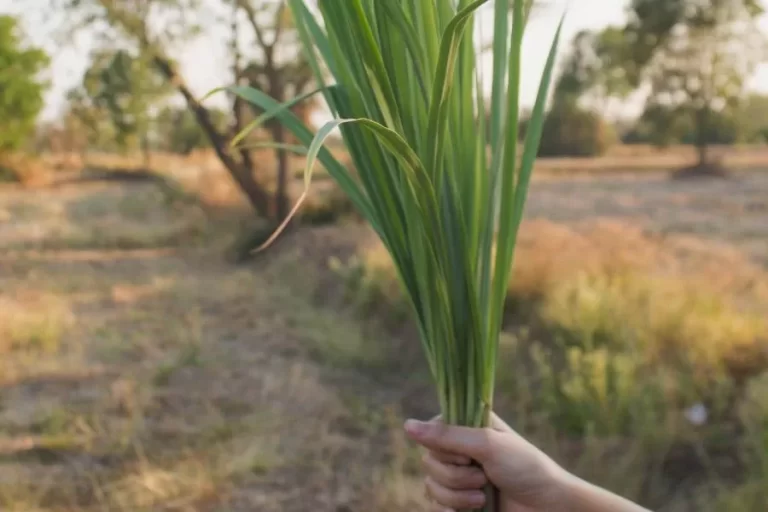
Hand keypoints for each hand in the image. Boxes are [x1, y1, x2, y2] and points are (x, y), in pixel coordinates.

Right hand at [404, 414, 564, 511]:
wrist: (548, 507)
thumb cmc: (525, 469)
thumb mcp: (488, 445)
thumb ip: (447, 436)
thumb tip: (407, 425)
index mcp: (468, 426)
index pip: (431, 430)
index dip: (443, 446)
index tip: (467, 454)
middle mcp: (461, 449)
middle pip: (428, 461)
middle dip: (454, 475)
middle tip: (483, 476)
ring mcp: (460, 477)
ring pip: (431, 485)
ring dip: (457, 495)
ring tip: (484, 496)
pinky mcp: (460, 502)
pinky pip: (437, 505)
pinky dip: (452, 509)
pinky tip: (474, 509)